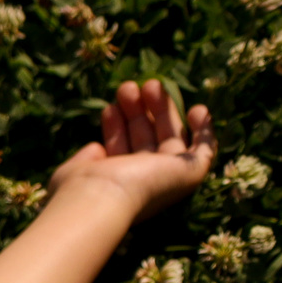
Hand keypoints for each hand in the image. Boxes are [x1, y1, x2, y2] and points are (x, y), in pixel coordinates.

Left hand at [49, 78, 215, 223]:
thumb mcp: (76, 170)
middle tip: (127, 88)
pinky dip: (205, 130)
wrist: (100, 198)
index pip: (122, 149)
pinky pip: (206, 150)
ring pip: (171, 137)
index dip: (117, 127)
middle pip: (147, 138)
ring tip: (148, 84)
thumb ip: (86, 159)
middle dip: (138, 111)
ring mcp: (168, 178)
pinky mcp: (190, 173)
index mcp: (117, 183)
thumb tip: (96, 148)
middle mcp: (144, 181)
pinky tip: (198, 109)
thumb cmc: (81, 186)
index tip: (108, 108)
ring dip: (161, 109)